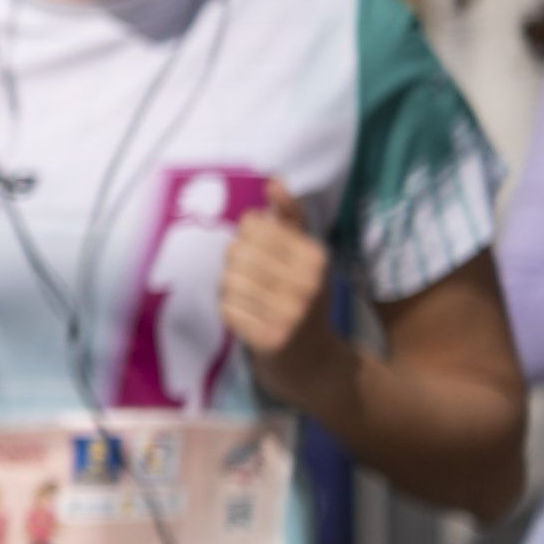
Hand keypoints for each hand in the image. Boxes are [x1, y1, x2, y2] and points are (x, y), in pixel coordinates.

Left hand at [224, 182, 346, 394]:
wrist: (316, 362)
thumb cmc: (303, 298)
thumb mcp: (306, 256)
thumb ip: (290, 218)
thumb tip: (275, 180)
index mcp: (316, 256)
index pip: (252, 224)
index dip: (248, 238)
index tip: (264, 256)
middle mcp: (307, 283)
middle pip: (235, 252)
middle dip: (236, 266)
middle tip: (256, 283)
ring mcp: (290, 313)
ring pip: (227, 280)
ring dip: (232, 291)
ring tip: (253, 302)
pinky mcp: (270, 339)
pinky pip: (227, 309)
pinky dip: (232, 313)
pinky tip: (250, 320)